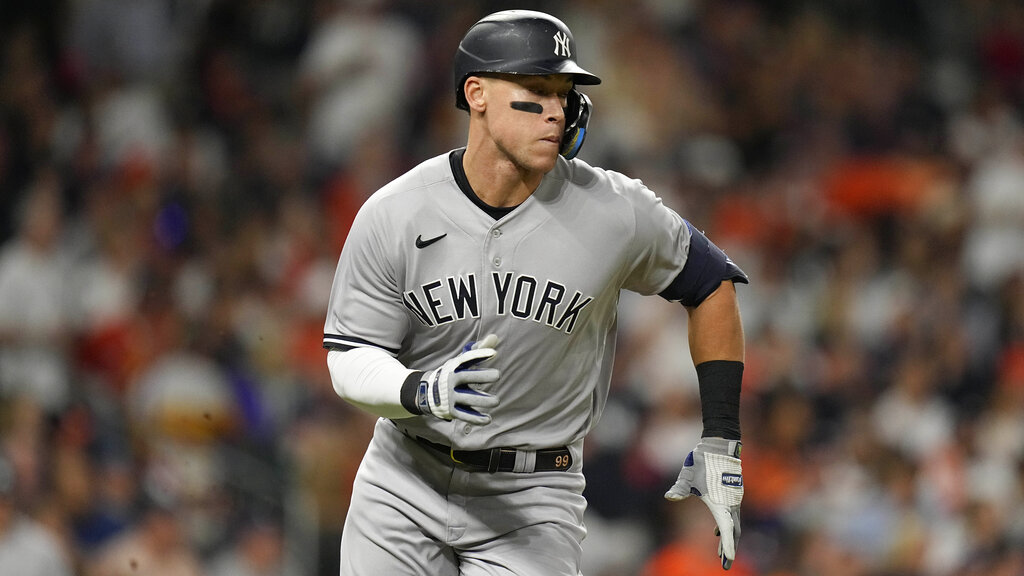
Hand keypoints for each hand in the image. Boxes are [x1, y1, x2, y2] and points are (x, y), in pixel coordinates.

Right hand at [417, 334, 499, 424]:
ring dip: (483, 400)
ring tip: (496, 401)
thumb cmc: (451, 374)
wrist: (425, 392)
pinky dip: (476, 418)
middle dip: (482, 375)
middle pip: (467, 377)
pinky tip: (488, 419)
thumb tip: (495, 337)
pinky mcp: (451, 410)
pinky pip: (465, 415)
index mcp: (454, 366)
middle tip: (498, 375)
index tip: (494, 353)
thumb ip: (479, 350)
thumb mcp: (460, 362)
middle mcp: (451, 380)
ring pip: (468, 398)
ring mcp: (450, 396)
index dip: (479, 354)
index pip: (466, 358)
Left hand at [664, 437, 742, 569]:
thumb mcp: (688, 476)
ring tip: (721, 553)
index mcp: (721, 503)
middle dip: (728, 548)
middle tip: (724, 564)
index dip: (727, 547)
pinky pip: (732, 516)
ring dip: (728, 538)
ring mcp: (734, 499)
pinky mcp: (733, 494)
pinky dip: (727, 526)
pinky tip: (717, 532)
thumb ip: (679, 489)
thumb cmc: (703, 461)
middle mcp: (731, 504)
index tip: (727, 560)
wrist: (719, 445)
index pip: (727, 530)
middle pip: (733, 532)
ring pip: (734, 524)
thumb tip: (669, 496)